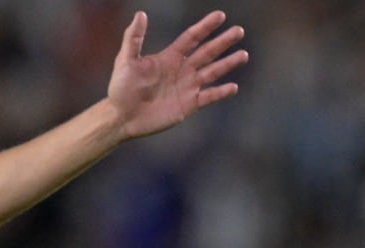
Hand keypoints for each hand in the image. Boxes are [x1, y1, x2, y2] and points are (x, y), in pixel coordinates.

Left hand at [107, 10, 248, 140]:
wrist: (123, 116)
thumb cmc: (121, 87)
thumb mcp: (125, 59)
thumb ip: (134, 37)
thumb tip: (141, 14)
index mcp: (169, 57)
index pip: (192, 38)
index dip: (206, 26)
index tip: (220, 16)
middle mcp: (182, 69)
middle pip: (207, 52)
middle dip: (223, 42)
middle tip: (239, 31)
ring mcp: (188, 87)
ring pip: (213, 72)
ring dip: (228, 63)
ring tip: (243, 55)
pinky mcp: (190, 104)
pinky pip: (210, 96)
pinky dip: (221, 92)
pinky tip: (233, 87)